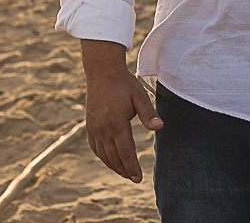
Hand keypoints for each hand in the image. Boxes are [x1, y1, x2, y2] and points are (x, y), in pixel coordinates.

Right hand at [81, 40, 163, 182]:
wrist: (102, 71)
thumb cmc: (124, 83)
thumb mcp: (139, 96)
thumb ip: (148, 114)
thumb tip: (160, 127)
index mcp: (116, 123)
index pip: (125, 152)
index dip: (132, 167)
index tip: (138, 178)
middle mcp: (102, 129)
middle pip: (114, 157)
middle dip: (124, 170)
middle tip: (134, 179)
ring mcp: (94, 128)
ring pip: (103, 154)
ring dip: (113, 165)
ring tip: (124, 172)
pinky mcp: (89, 125)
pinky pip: (95, 147)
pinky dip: (103, 156)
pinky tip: (109, 159)